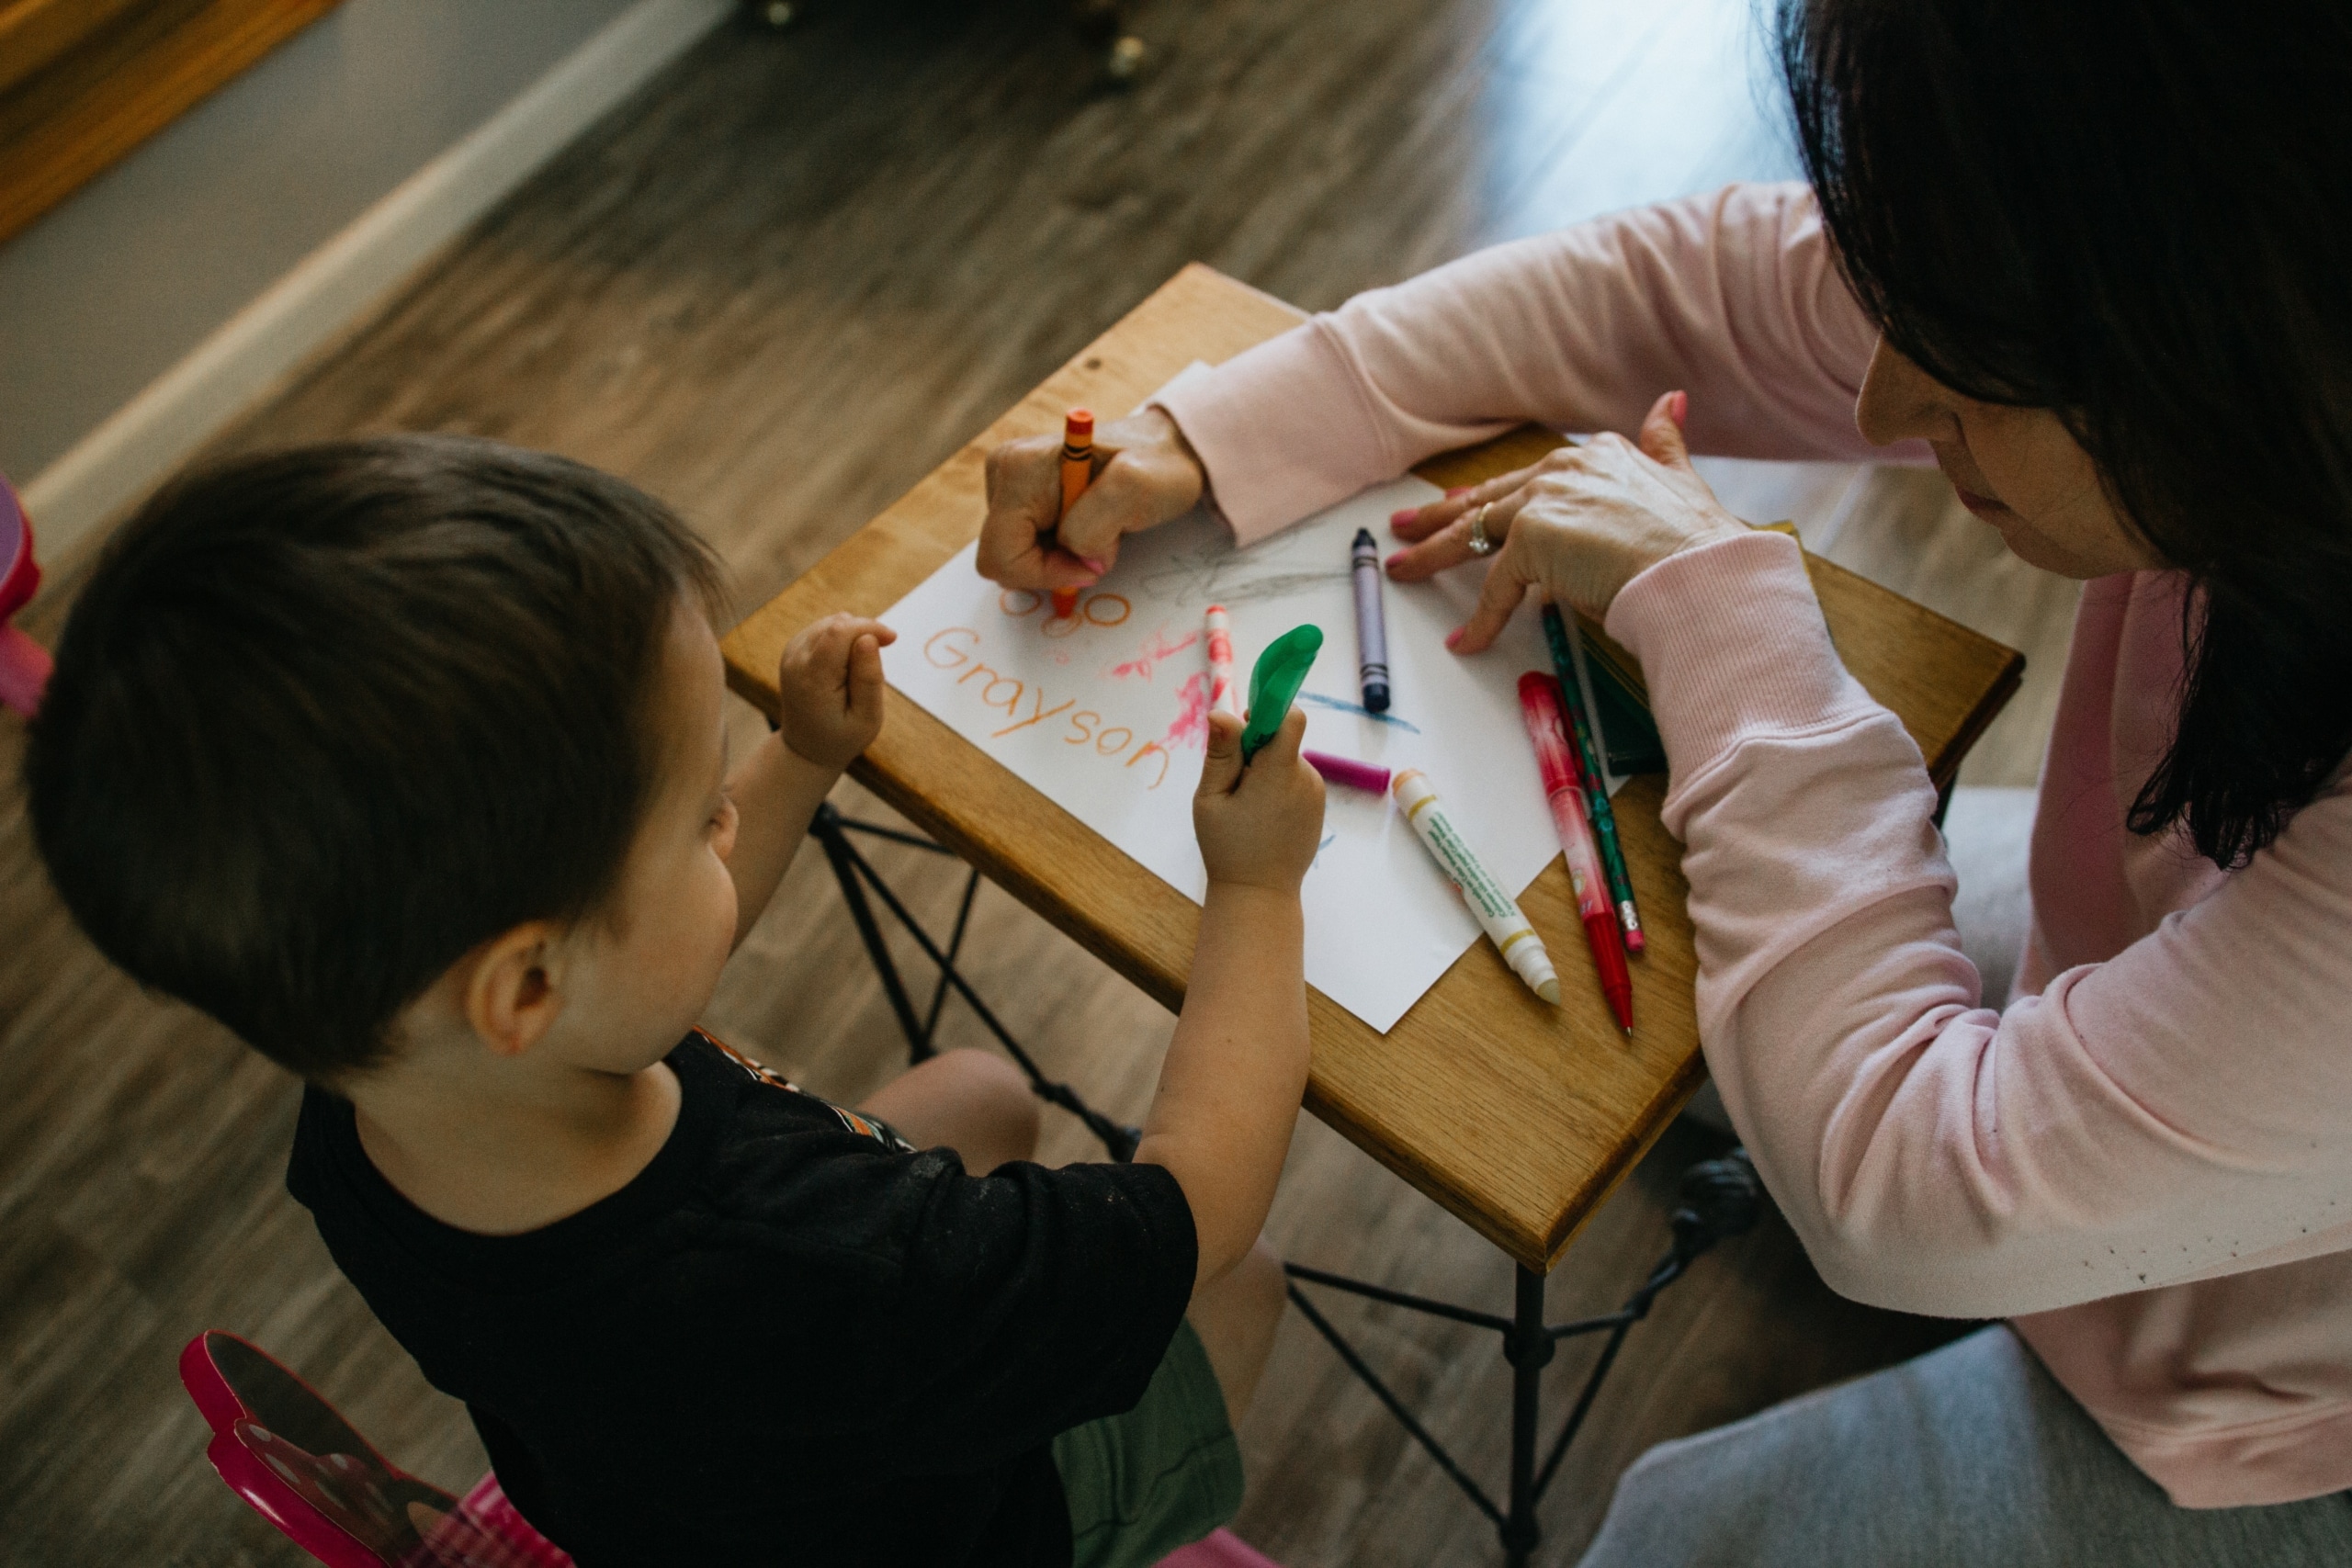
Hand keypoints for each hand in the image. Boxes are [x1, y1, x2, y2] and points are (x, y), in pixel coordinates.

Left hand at [774, 614, 895, 769]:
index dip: (870, 627)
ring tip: (859, 669)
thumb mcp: (866, 718)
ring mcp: (791, 653)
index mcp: (813, 679)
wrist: (806, 748)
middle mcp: (795, 661)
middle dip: (864, 632)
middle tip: (877, 661)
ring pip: (831, 623)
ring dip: (853, 636)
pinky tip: (847, 665)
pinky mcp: (793, 649)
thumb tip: (868, 638)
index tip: (892, 640)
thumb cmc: (842, 737)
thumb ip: (869, 678)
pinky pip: (824, 629)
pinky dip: (842, 639)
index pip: (840, 631)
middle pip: (836, 624)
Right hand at [976, 408, 1205, 590]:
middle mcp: (1003, 471)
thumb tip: (1077, 559)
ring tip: (1097, 530)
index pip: (1002, 554)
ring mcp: (1007, 484)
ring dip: (1058, 559)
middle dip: (1052, 566)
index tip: (1092, 563)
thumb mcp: (1137, 488)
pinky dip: (1056, 553)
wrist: (1166, 451)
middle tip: (1099, 545)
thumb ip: (1095, 525)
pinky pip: (1024, 549)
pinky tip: (1085, 529)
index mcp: (1019, 467)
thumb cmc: (1158, 466)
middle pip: (1001, 559)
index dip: (1046, 573)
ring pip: (1013, 557)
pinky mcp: (1018, 499)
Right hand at [1192, 707, 1324, 893]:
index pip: (1290, 718)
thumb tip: (1222, 711)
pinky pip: (1295, 779)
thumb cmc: (1228, 848)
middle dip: (1257, 748)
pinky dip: (1277, 786)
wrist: (1260, 894)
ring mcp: (1315, 793)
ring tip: (1245, 805)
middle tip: (1232, 782)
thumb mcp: (1211, 798)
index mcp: (1279, 773)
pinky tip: (1261, 815)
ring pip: (1287, 759)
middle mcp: (1306, 778)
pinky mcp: (1317, 805)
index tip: (1244, 726)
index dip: (1268, 711)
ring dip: (1266, 769)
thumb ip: (1221, 753)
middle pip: (1284, 739)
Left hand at [1387, 391, 1747, 652]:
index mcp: (1596, 455)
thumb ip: (1667, 443)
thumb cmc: (1698, 543)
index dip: (1490, 495)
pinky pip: (1495, 588)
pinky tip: (1466, 641)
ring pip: (1474, 532)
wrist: (1700, 571)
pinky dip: (1480, 620)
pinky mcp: (1532, 539)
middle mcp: (1564, 468)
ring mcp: (1544, 500)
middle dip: (1440, 515)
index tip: (1462, 503)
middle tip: (1404, 526)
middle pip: (1487, 499)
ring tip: (1402, 571)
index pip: (1526, 478)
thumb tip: (1672, 402)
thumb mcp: (1683, 480)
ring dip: (1432, 554)